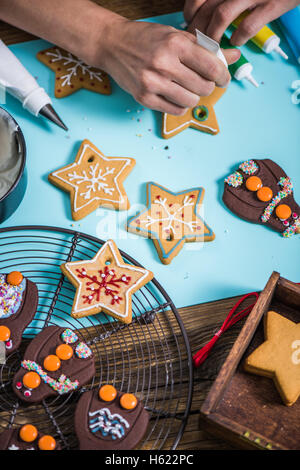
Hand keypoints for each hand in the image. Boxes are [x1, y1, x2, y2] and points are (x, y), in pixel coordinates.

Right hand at [90, 19, 239, 114]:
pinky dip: (180, 105)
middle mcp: (164, 64)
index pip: (213, 68)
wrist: (112, 44)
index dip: (224, 76)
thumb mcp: (175, 35)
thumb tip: (233, 56)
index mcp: (175, 44)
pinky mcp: (144, 98)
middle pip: (204, 87)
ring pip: (191, 101)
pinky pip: (175, 110)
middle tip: (202, 81)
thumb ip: (205, 47)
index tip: (223, 78)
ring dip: (194, 96)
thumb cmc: (145, 39)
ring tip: (187, 88)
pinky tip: (176, 94)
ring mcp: (152, 83)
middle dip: (208, 86)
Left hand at [185, 0, 299, 44]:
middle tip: (199, 45)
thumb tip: (202, 14)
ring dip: (214, 36)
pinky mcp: (273, 4)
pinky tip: (237, 42)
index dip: (191, 13)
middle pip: (207, 10)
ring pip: (222, 16)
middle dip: (199, 31)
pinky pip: (248, 25)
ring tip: (215, 48)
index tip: (190, 25)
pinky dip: (239, 37)